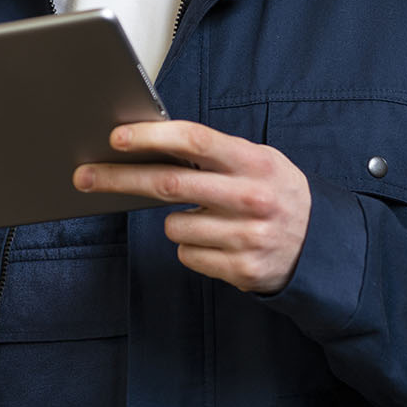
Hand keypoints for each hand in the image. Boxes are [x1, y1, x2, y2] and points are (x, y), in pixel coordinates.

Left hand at [72, 121, 310, 293]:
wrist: (322, 246)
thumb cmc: (275, 192)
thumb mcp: (258, 160)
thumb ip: (213, 152)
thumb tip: (148, 141)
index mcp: (253, 161)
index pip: (194, 140)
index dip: (150, 136)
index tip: (116, 138)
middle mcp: (250, 197)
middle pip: (167, 184)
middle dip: (118, 178)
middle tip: (84, 175)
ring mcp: (246, 236)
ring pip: (173, 226)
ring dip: (175, 221)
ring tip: (208, 218)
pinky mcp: (241, 270)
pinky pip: (188, 254)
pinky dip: (193, 247)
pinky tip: (219, 242)